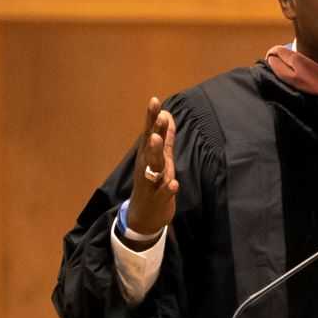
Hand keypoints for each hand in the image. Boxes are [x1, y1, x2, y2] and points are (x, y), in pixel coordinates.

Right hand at [124, 95, 180, 244]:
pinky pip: (163, 194)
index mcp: (147, 157)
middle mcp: (146, 168)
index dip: (152, 118)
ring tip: (157, 139)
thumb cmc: (153, 185)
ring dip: (155, 153)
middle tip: (159, 115)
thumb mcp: (161, 159)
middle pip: (150, 147)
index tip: (155, 100)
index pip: (149, 133)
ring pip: (153, 168)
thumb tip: (168, 115)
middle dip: (154, 130)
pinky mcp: (157, 201)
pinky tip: (174, 183)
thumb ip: (166, 138)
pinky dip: (168, 189)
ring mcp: (151, 184)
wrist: (143, 218)